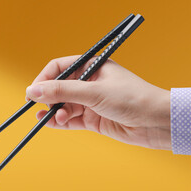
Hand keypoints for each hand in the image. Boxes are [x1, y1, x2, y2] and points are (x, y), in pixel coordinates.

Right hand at [26, 56, 170, 149]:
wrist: (157, 122)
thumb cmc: (133, 99)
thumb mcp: (94, 92)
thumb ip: (62, 91)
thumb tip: (34, 90)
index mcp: (92, 66)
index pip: (60, 67)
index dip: (44, 78)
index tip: (33, 91)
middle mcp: (90, 82)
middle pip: (59, 88)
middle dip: (49, 98)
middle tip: (39, 107)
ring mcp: (91, 101)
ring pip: (64, 105)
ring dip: (56, 112)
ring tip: (55, 118)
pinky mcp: (94, 119)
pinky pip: (71, 119)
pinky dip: (61, 122)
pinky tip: (52, 123)